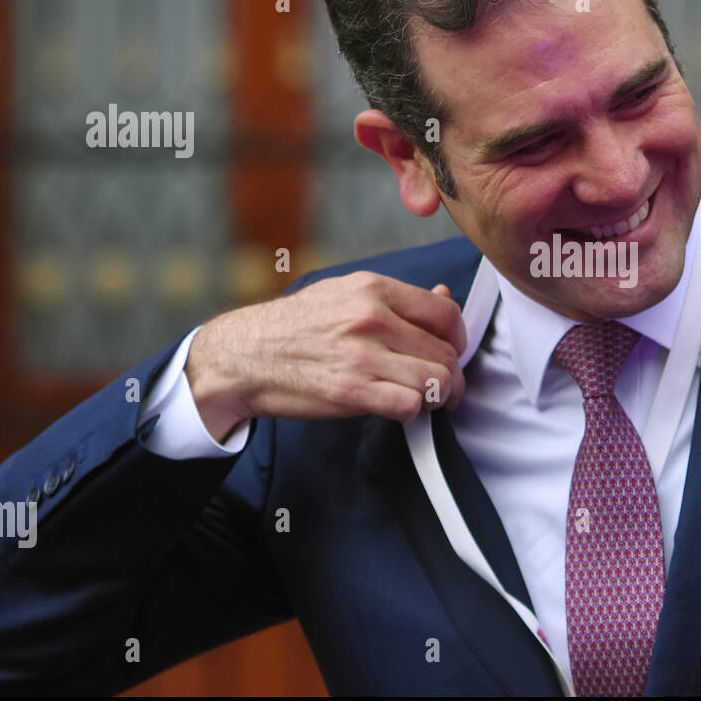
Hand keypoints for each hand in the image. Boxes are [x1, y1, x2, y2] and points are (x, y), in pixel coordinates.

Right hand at [184, 272, 466, 439]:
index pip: (446, 312)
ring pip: (436, 380)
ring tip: (430, 400)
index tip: (450, 350)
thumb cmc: (294, 326)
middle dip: (452, 374)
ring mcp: (361, 355)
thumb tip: (443, 294)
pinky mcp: (350, 391)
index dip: (457, 337)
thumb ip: (396, 298)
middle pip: (445, 351)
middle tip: (445, 386)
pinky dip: (414, 412)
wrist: (243, 355)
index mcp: (373, 288)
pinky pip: (409, 405)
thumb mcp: (343, 292)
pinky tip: (402, 408)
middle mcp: (371, 317)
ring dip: (440, 397)